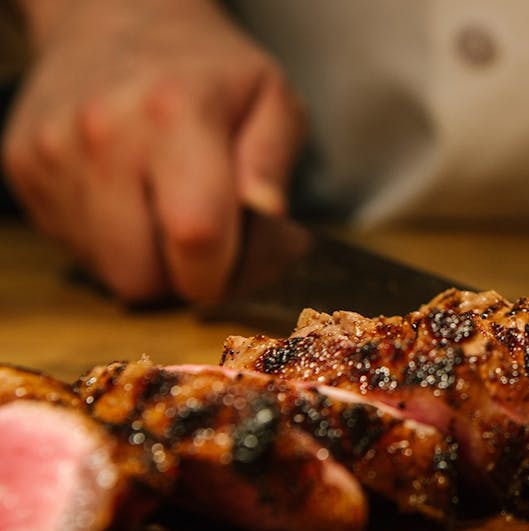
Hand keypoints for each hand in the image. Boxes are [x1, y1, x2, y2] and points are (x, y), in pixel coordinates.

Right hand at [3, 0, 304, 302]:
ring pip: (105, 270)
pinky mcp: (22, 166)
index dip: (224, 274)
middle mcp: (103, 134)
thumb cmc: (212, 71)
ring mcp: (52, 152)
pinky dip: (109, 240)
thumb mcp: (273, 99)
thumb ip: (274, 162)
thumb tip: (268, 215)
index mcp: (176, 115)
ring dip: (145, 260)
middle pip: (141, 275)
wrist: (119, 18)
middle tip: (206, 242)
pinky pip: (73, 246)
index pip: (196, 237)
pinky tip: (130, 197)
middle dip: (182, 277)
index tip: (238, 263)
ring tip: (167, 211)